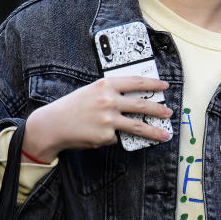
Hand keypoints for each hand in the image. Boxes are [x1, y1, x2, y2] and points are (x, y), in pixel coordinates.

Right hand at [23, 76, 171, 160]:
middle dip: (159, 109)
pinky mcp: (106, 136)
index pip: (136, 82)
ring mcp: (109, 120)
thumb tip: (136, 98)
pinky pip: (117, 137)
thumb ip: (112, 92)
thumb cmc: (72, 107)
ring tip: (165, 134)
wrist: (52, 125)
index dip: (153, 84)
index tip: (165, 86)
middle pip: (142, 105)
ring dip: (154, 131)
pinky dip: (113, 136)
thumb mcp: (91, 91)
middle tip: (169, 112)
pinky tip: (99, 134)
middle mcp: (109, 101)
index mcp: (105, 85)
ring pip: (138, 126)